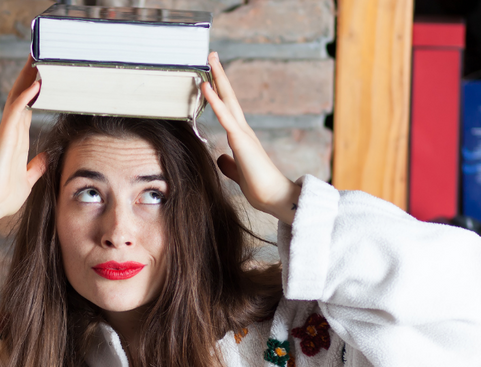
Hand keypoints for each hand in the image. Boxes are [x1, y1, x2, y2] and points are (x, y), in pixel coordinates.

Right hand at [0, 55, 46, 259]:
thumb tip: (46, 158)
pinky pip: (16, 111)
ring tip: (37, 58)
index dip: (34, 90)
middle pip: (21, 96)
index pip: (28, 107)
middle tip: (38, 55)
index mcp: (18, 139)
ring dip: (27, 78)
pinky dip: (26, 96)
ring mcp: (7, 132)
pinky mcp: (4, 137)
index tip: (42, 74)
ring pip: (17, 97)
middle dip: (29, 76)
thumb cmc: (6, 195)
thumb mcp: (29, 178)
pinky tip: (36, 83)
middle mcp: (11, 131)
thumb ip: (36, 166)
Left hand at [201, 52, 300, 224]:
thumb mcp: (238, 173)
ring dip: (218, 78)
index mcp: (242, 138)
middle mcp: (243, 130)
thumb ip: (229, 165)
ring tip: (210, 59)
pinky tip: (205, 85)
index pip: (227, 109)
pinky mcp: (241, 139)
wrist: (275, 198)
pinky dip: (214, 99)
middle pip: (229, 96)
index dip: (218, 92)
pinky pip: (225, 115)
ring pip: (228, 99)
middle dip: (219, 75)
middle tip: (211, 55)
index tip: (210, 76)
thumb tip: (220, 157)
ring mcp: (243, 133)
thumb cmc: (261, 188)